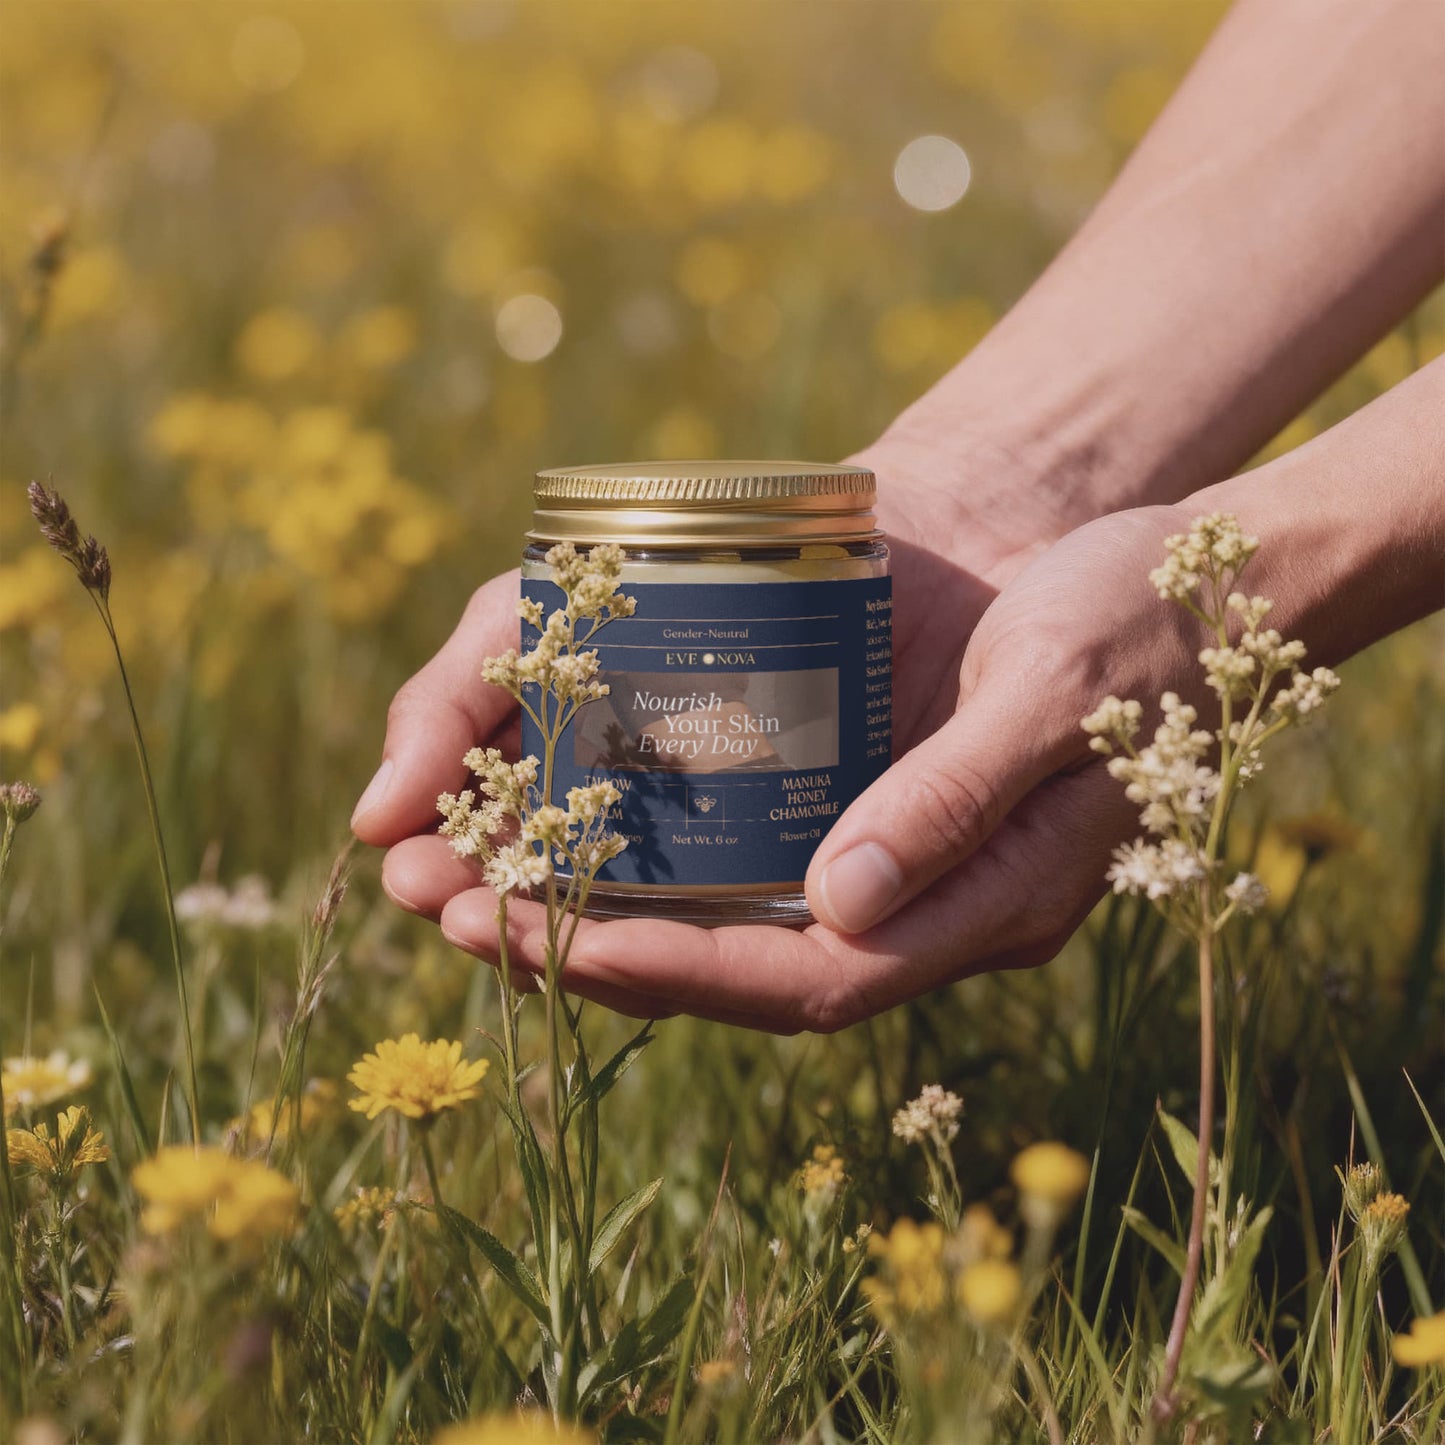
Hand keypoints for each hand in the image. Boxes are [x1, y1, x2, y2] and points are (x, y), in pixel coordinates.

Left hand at [362, 495, 1208, 1031]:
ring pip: (703, 898)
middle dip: (579, 940)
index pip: (804, 977)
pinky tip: (537, 793)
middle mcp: (909, 895)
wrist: (1138, 538)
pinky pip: (719, 825)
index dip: (672, 970)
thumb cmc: (1129, 610)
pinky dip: (625, 817)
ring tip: (445, 856)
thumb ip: (955, 804)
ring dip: (572, 884)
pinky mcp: (838, 774)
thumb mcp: (1054, 689)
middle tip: (442, 905)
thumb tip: (837, 908)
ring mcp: (869, 838)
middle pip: (726, 954)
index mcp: (979, 905)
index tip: (548, 943)